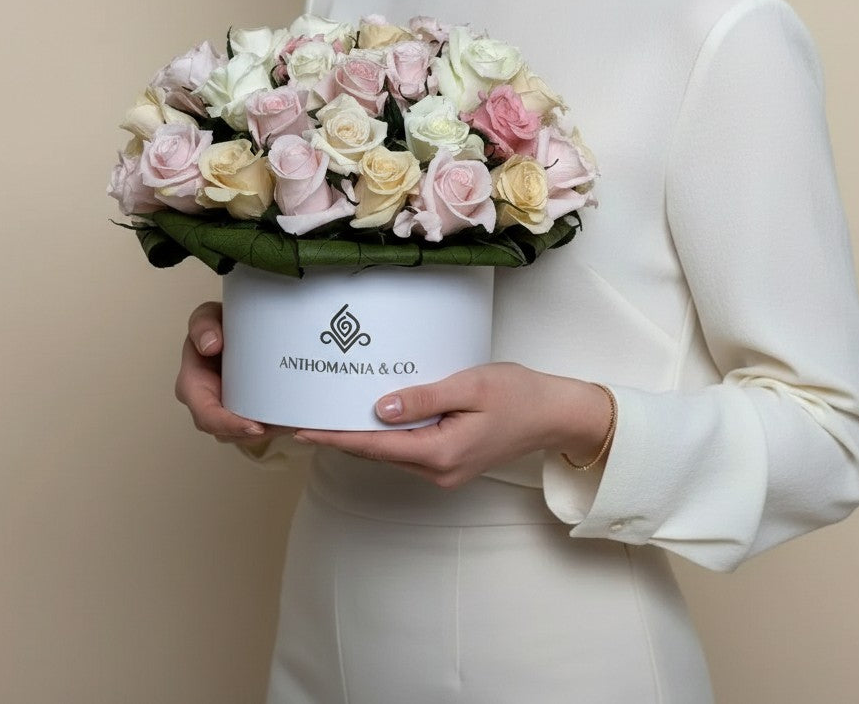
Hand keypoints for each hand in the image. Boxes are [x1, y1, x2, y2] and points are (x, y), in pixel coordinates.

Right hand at [174, 301, 291, 446]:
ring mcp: (226, 409)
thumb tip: (210, 345)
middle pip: (229, 431)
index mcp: (193, 384)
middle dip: (256, 433)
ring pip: (245, 434)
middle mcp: (208, 402)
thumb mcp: (207, 317)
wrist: (235, 327)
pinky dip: (275, 424)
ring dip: (270, 431)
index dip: (228, 424)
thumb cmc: (217, 326)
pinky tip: (295, 417)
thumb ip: (203, 325)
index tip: (254, 426)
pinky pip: (258, 425)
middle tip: (284, 427)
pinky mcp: (244, 409)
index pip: (206, 414)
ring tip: (294, 422)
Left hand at [292, 363, 613, 488]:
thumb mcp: (470, 387)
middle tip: (308, 417)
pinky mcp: (451, 462)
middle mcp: (439, 471)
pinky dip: (388, 436)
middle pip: (378, 453)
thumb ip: (423, 398)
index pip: (375, 446)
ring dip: (364, 436)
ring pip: (393, 453)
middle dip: (343, 437)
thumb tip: (378, 408)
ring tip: (332, 415)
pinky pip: (409, 450)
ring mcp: (446, 471)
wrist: (555, 414)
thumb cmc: (520, 395)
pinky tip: (375, 418)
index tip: (303, 429)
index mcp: (440, 453)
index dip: (336, 437)